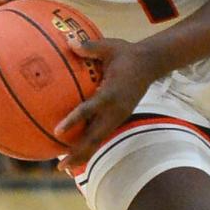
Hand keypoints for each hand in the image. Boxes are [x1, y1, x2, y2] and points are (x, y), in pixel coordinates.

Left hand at [56, 36, 161, 169]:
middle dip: (78, 153)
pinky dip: (89, 144)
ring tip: (63, 167)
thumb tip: (69, 42)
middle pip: (95, 137)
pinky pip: (102, 134)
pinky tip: (74, 151)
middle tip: (60, 166)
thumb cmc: (127, 53)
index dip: (74, 120)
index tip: (58, 132)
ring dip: (83, 154)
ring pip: (99, 140)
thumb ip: (90, 46)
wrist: (152, 63)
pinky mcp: (119, 118)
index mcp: (112, 93)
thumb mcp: (110, 46)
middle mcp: (116, 110)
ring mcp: (119, 116)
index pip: (90, 109)